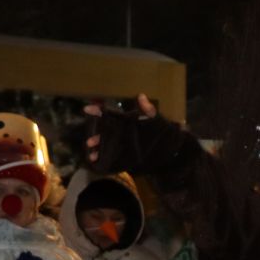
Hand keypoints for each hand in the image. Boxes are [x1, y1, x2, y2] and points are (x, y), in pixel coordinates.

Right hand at [84, 95, 198, 176]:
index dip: (99, 111)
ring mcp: (124, 144)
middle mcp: (123, 132)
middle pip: (105, 132)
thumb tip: (142, 96)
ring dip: (98, 149)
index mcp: (128, 122)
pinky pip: (113, 157)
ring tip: (92, 155)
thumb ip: (149, 110)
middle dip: (96, 136)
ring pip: (107, 145)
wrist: (171, 151)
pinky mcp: (126, 156)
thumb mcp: (156, 120)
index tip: (88, 109)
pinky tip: (98, 163)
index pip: (111, 114)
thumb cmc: (163, 132)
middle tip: (90, 141)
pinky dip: (104, 159)